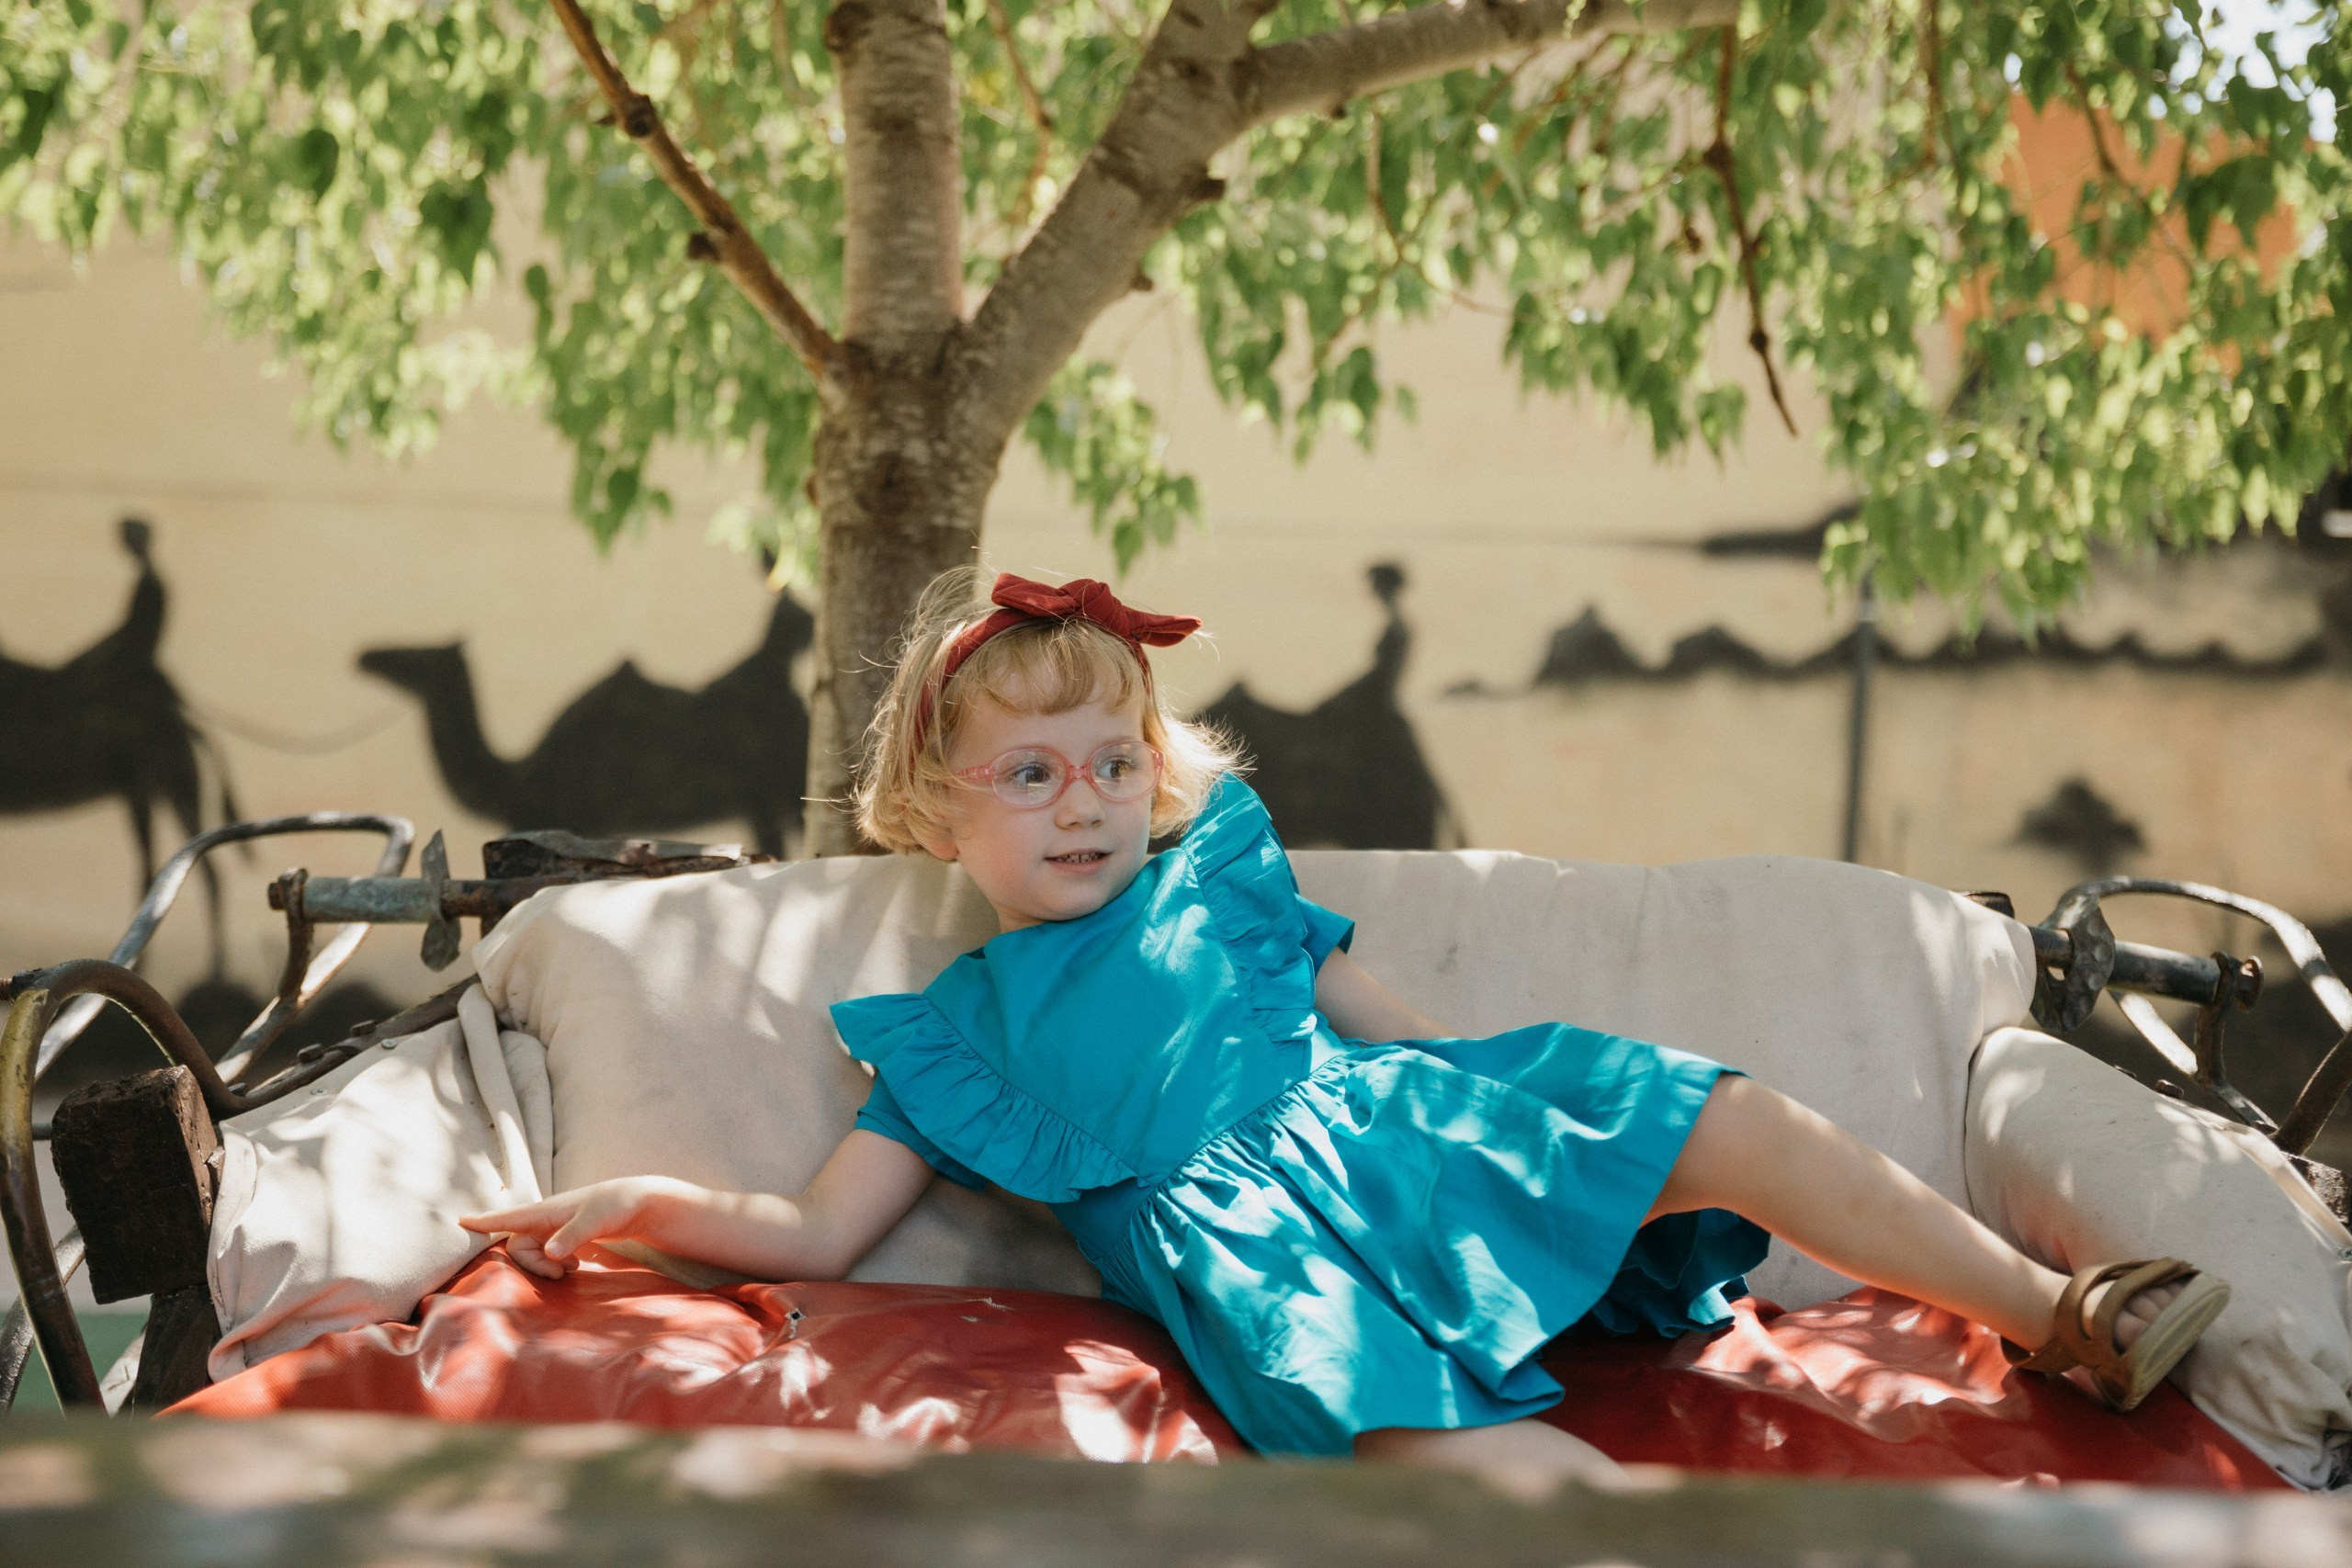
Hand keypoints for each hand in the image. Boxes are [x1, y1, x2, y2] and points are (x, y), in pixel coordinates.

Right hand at [460, 1176, 692, 1279]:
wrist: (639, 1202)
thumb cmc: (617, 1205)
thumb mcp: (596, 1220)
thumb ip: (572, 1236)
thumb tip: (549, 1253)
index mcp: (547, 1210)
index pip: (509, 1217)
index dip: (484, 1221)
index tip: (459, 1221)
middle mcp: (546, 1218)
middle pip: (518, 1246)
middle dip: (532, 1264)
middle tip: (560, 1272)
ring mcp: (555, 1227)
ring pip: (533, 1253)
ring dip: (546, 1266)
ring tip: (572, 1267)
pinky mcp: (566, 1236)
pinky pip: (546, 1254)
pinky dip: (555, 1264)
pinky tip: (575, 1264)